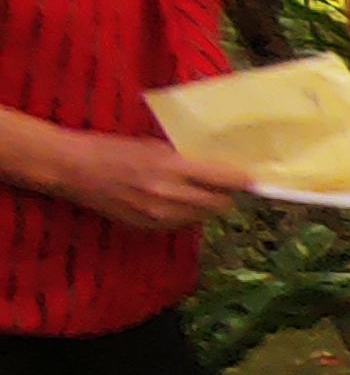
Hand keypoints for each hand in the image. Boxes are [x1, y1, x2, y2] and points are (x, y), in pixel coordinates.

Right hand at [47, 135, 251, 230]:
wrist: (73, 169)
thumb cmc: (114, 149)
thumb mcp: (155, 146)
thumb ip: (187, 159)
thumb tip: (220, 167)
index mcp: (173, 167)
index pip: (226, 180)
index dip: (242, 180)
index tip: (251, 178)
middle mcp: (170, 195)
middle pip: (221, 204)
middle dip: (224, 194)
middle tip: (219, 183)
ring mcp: (160, 216)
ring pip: (204, 217)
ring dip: (205, 205)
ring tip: (192, 190)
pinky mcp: (150, 228)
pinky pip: (183, 225)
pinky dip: (185, 215)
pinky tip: (171, 201)